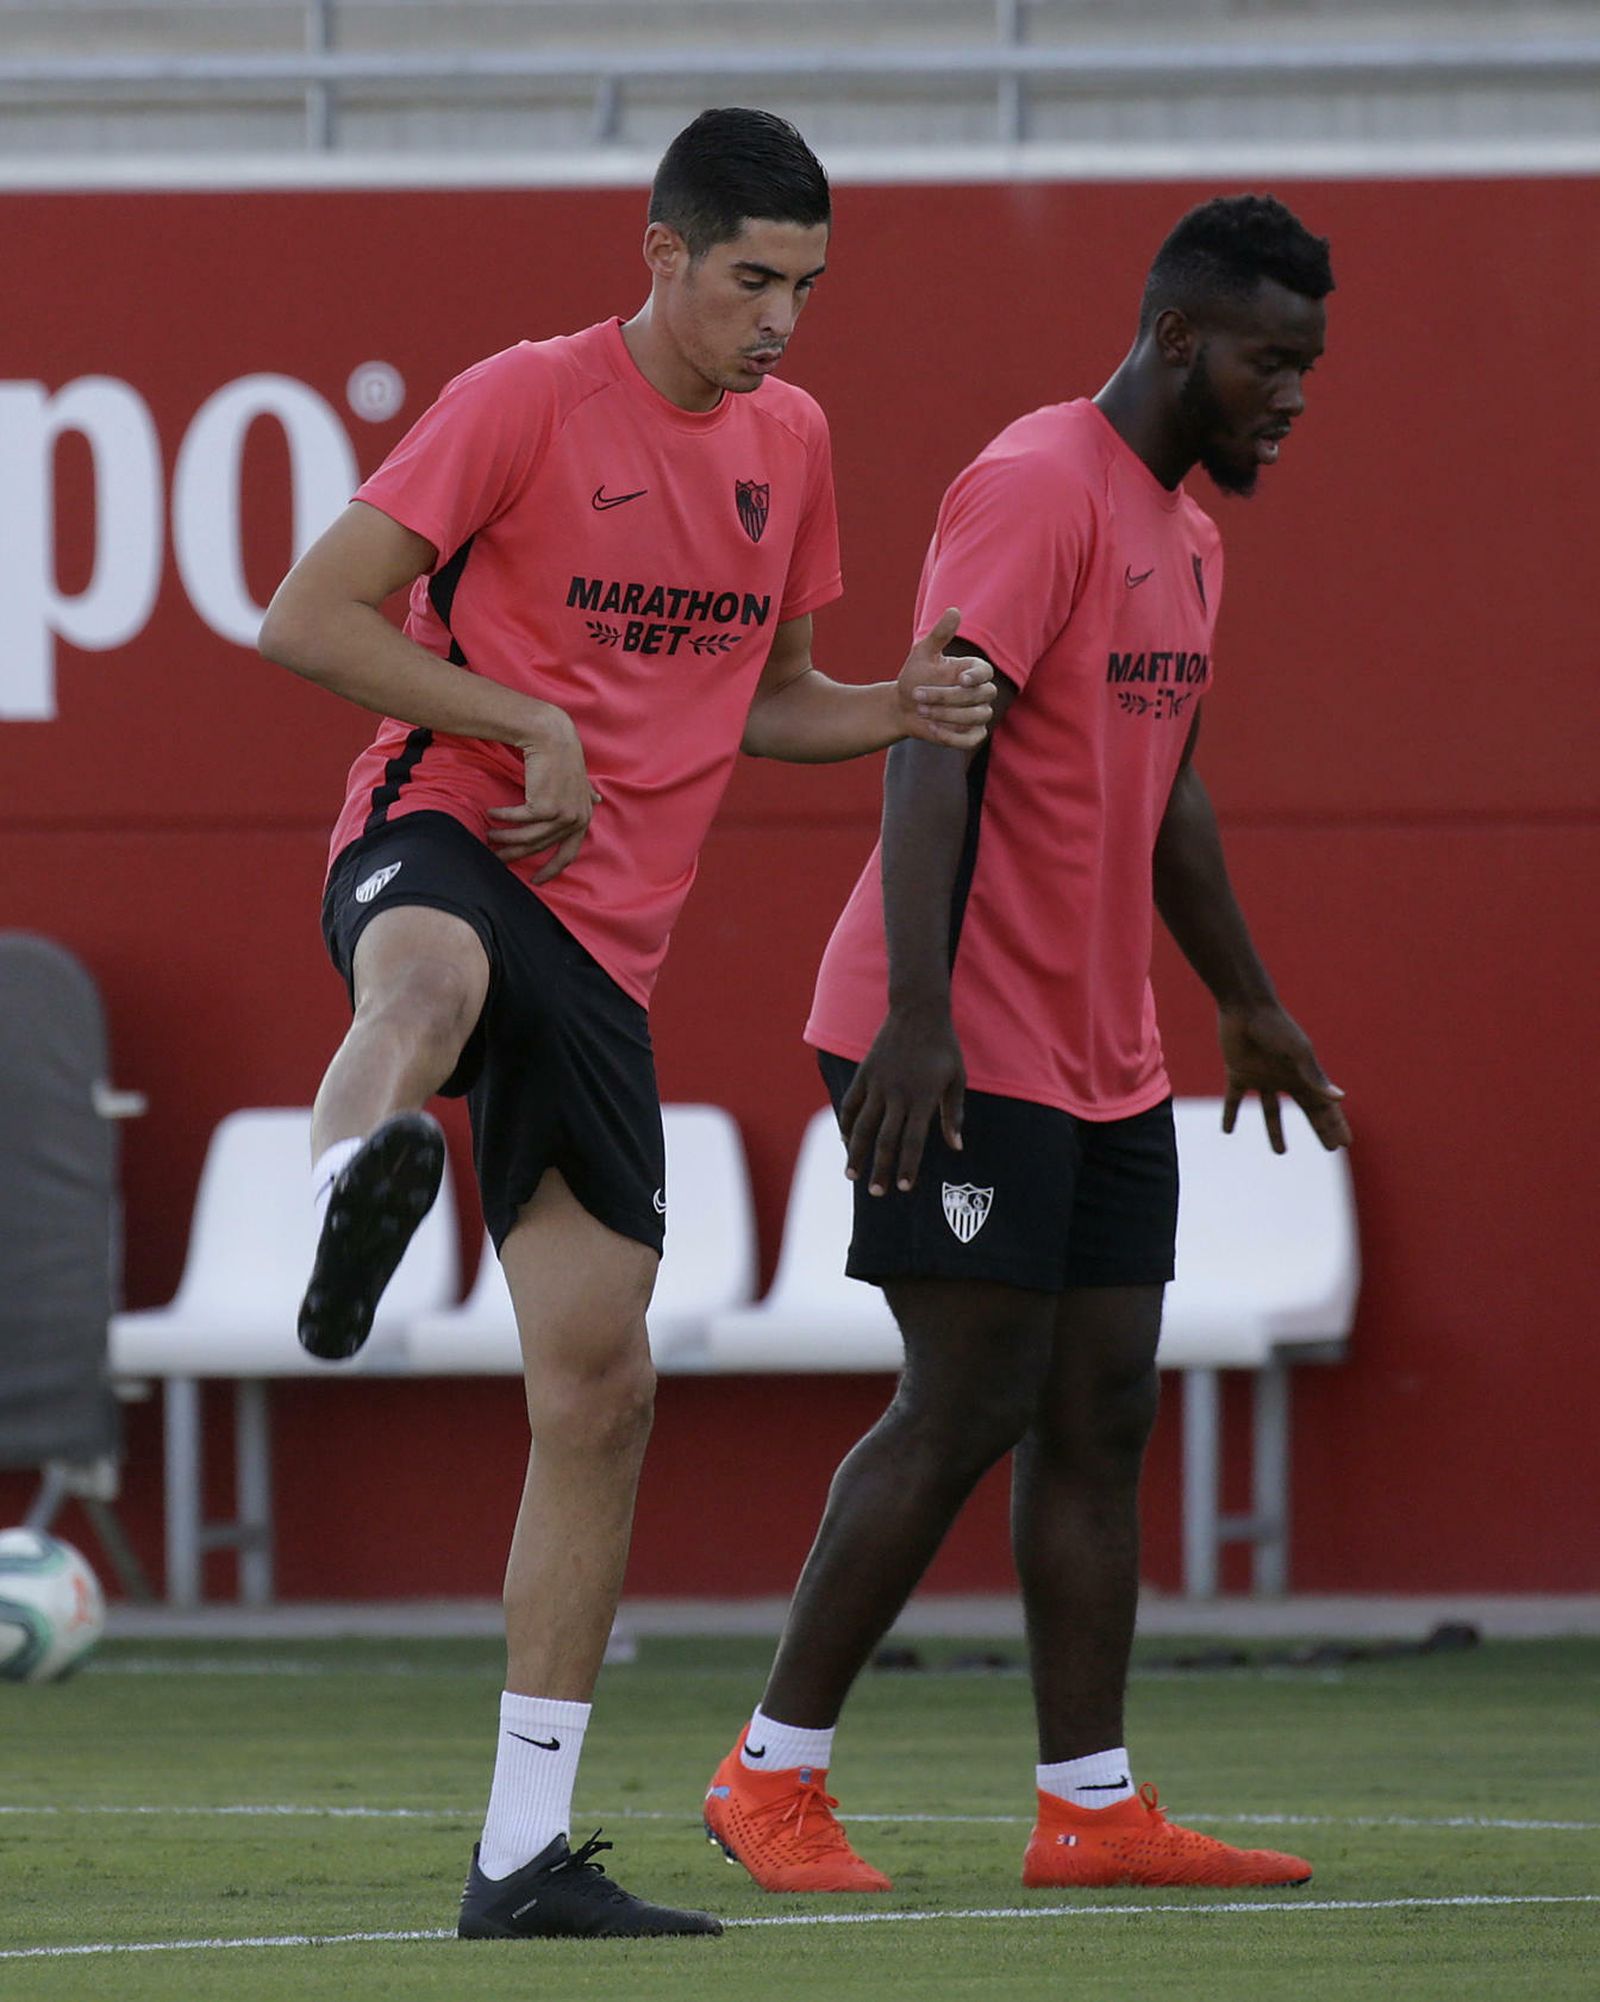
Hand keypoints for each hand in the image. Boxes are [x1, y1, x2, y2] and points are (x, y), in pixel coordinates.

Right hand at [486, 708, 599, 881]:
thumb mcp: (580, 781)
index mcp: (584, 819)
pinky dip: (503, 817)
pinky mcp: (545, 807)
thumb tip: (597, 800)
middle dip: (517, 855)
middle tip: (498, 859)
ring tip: (489, 836)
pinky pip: (518, 819)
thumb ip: (586, 795)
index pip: (568, 853)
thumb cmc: (563, 758)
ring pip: (527, 836)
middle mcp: (576, 820)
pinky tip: (491, 814)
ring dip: (505, 837)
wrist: (552, 738)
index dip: (552, 869)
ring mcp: (562, 815)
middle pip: (541, 847)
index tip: (537, 881)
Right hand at [840, 1002, 966, 1194]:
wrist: (918, 1010)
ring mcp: (878, 1084)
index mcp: (923, 1098)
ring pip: (861, 1126)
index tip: (905, 1188)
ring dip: (856, 1153)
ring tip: (852, 1176)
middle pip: (885, 1140)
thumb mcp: (956, 1079)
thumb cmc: (943, 1047)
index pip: (913, 1141)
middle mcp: (898, 1094)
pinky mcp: (864, 1074)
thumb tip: (955, 1146)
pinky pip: (851, 1104)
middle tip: (877, 1193)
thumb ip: (953, 1114)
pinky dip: (846, 1124)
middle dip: (881, 1169)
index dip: (908, 1167)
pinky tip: (845, 1141)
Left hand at [896, 607, 994, 749]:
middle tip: (918, 695)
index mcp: (972, 671)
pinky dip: (952, 736)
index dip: (977, 676)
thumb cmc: (915, 677)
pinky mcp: (972, 734)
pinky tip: (931, 728)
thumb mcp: (923, 654)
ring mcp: (978, 714)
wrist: (902, 707)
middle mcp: (980, 692)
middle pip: (980, 696)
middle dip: (948, 697)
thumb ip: (939, 635)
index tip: (961, 680)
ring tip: (921, 710)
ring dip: (947, 715)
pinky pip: (971, 738)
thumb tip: (954, 610)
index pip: (986, 673)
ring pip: (976, 716)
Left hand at [1219, 1005, 1349, 1152]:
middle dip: (1319, 1129)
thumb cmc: (1276, 1028)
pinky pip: (1234, 1099)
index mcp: (1303, 1074)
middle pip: (1306, 1111)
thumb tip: (1340, 1098)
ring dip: (1275, 1131)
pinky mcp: (1238, 1072)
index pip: (1324, 1106)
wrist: (1245, 1008)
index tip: (1345, 1144)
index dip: (1335, 1125)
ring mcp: (1262, 1076)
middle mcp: (1285, 1078)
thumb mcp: (1298, 1054)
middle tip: (1330, 1148)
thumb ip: (1315, 1077)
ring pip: (1271, 1110)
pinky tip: (1226, 1130)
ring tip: (1281, 1153)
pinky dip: (1230, 1114)